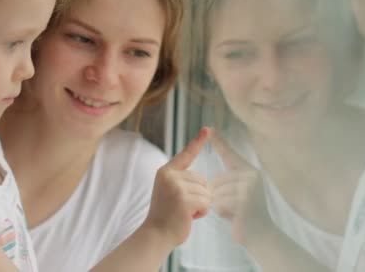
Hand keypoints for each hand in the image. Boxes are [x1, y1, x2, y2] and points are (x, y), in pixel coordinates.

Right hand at [144, 127, 210, 246]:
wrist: (156, 234)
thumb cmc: (166, 216)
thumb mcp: (170, 191)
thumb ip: (182, 182)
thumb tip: (204, 183)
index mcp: (166, 171)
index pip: (185, 154)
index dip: (198, 141)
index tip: (208, 129)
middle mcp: (170, 176)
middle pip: (202, 179)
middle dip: (199, 195)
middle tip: (182, 207)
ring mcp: (176, 187)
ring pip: (206, 192)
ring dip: (201, 205)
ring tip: (185, 212)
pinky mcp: (184, 199)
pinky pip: (206, 202)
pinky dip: (202, 212)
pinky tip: (189, 217)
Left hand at [209, 128, 272, 245]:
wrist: (262, 236)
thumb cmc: (245, 215)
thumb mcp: (235, 195)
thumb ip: (226, 184)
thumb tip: (206, 182)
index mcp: (249, 171)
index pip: (230, 154)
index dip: (220, 142)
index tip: (210, 128)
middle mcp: (251, 176)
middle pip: (216, 181)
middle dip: (217, 197)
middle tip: (233, 207)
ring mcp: (249, 188)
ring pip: (216, 193)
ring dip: (219, 206)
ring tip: (235, 212)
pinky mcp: (245, 201)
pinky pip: (219, 203)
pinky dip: (222, 212)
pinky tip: (235, 217)